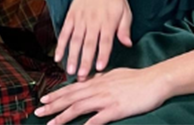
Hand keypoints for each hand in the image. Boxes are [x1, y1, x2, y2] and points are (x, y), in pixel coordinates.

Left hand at [33, 67, 168, 124]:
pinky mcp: (116, 109)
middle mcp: (98, 88)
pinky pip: (97, 119)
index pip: (72, 88)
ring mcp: (106, 98)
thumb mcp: (115, 74)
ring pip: (78, 108)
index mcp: (97, 81)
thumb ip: (101, 78)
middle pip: (70, 98)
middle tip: (38, 111)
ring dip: (62, 116)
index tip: (44, 98)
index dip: (57, 94)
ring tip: (50, 124)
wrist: (155, 80)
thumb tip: (91, 79)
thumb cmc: (137, 78)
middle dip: (53, 105)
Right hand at [55, 0, 131, 78]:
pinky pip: (64, 33)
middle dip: (85, 61)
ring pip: (75, 41)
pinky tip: (58, 57)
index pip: (105, 42)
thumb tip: (128, 44)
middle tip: (82, 76)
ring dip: (72, 56)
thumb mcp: (125, 11)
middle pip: (88, 44)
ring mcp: (80, 20)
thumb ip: (125, 29)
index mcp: (107, 22)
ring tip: (70, 71)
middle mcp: (93, 22)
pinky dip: (60, 45)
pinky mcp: (71, 17)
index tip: (99, 68)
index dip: (102, 55)